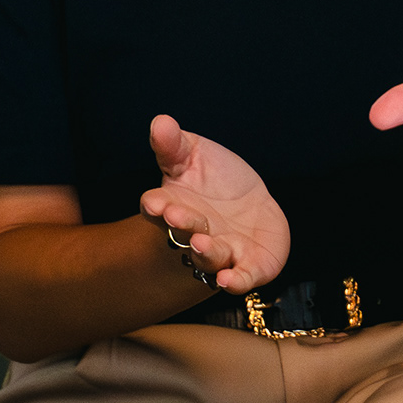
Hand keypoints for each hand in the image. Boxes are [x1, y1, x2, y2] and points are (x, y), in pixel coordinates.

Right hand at [138, 115, 289, 293]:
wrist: (247, 208)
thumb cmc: (212, 180)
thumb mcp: (192, 153)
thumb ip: (174, 144)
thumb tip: (160, 121)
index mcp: (175, 205)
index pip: (160, 207)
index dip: (156, 205)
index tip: (153, 202)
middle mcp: (195, 232)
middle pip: (184, 232)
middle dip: (181, 224)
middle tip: (176, 216)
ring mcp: (222, 250)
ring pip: (210, 256)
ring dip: (205, 251)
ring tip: (201, 243)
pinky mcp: (249, 264)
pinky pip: (241, 276)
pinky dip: (235, 280)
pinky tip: (229, 281)